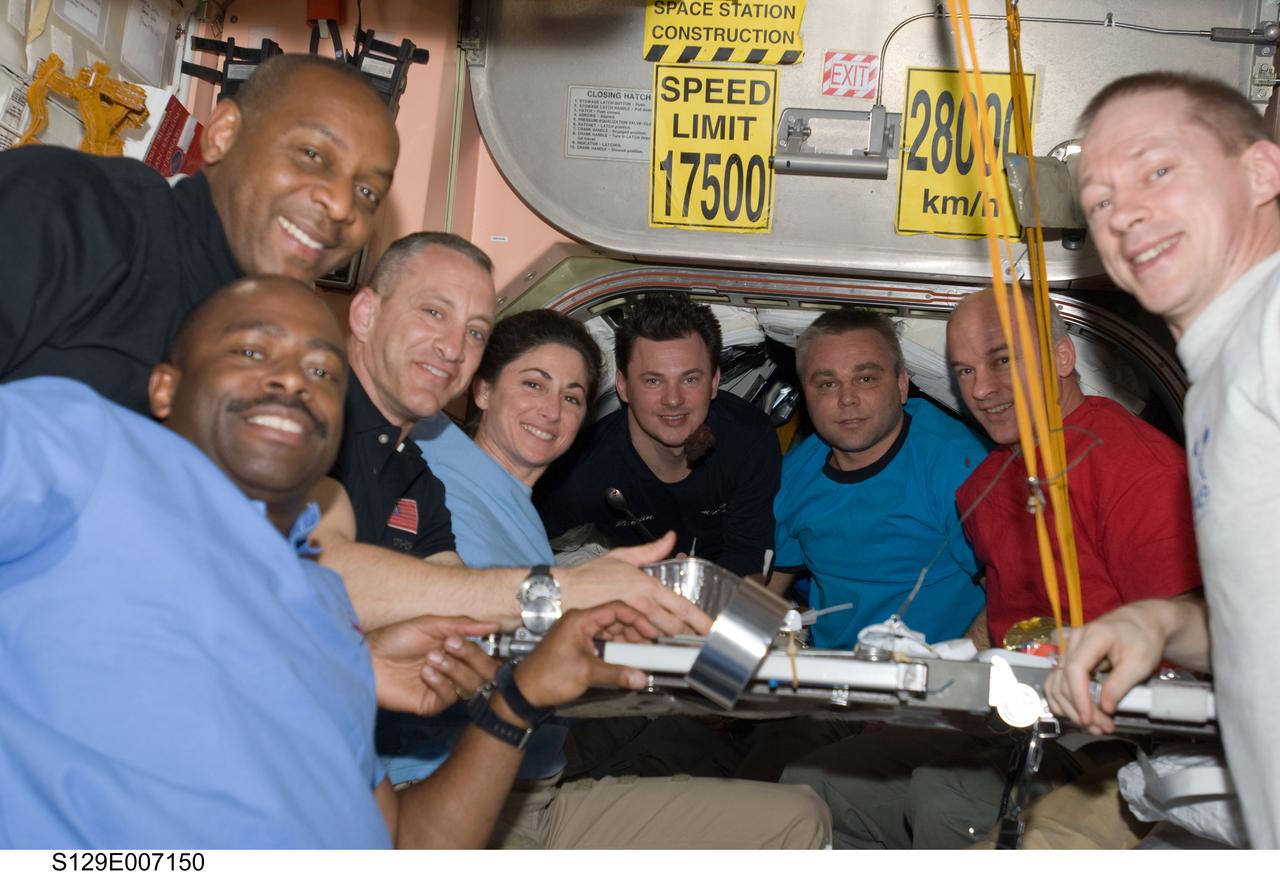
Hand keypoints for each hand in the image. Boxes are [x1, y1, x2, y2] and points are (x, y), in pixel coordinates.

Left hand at [367, 615, 499, 715]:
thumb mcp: (430, 624)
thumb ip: (462, 625)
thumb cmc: (394, 638)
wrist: (368, 658)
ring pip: (470, 685)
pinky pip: (450, 697)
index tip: (459, 639)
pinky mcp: (431, 704)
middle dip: (470, 658)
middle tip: (449, 646)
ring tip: (432, 658)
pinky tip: (425, 672)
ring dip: (454, 669)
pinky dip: (440, 682)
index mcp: (457, 650)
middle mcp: (454, 669)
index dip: (478, 649)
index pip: (485, 655)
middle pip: (484, 673)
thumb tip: (493, 625)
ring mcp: (443, 688)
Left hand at [512, 602, 659, 707]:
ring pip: (611, 630)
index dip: (637, 619)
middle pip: (615, 618)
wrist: (525, 692)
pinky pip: (603, 641)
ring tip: (644, 652)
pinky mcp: (578, 644)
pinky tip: (628, 658)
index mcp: (579, 619)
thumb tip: (641, 677)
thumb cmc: (547, 677)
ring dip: (628, 640)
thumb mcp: (586, 674)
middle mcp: (579, 621)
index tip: (652, 632)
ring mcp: (578, 632)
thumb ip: (616, 674)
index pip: (615, 608)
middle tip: (652, 644)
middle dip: (635, 631)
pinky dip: (617, 648)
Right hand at [557, 531, 712, 635]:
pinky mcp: (620, 635)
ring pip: (659, 639)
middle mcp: (643, 606)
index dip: (701, 621)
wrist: (564, 593)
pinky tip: (649, 645)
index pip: (683, 607)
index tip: (714, 629)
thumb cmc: (590, 575)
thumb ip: (651, 550)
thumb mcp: (622, 556)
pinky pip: (639, 645)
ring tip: (677, 645)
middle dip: (688, 636)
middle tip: (698, 640)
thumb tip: (671, 537)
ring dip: (668, 642)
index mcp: (648, 587)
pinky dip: (646, 645)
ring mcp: (632, 623)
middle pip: (675, 628)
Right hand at [1043, 600, 1171, 733]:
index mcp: (1093, 636)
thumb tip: (1104, 708)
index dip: (1079, 696)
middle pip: (1064, 679)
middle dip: (1079, 708)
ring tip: (1093, 725)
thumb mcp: (1140, 663)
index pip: (1076, 669)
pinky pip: (1057, 681)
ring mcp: (1068, 649)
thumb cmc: (1144, 640)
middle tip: (1102, 728)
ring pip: (1056, 683)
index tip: (1089, 718)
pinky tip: (1076, 714)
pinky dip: (1064, 700)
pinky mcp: (1069, 658)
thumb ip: (1120, 684)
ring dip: (1070, 708)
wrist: (1142, 623)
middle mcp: (1073, 641)